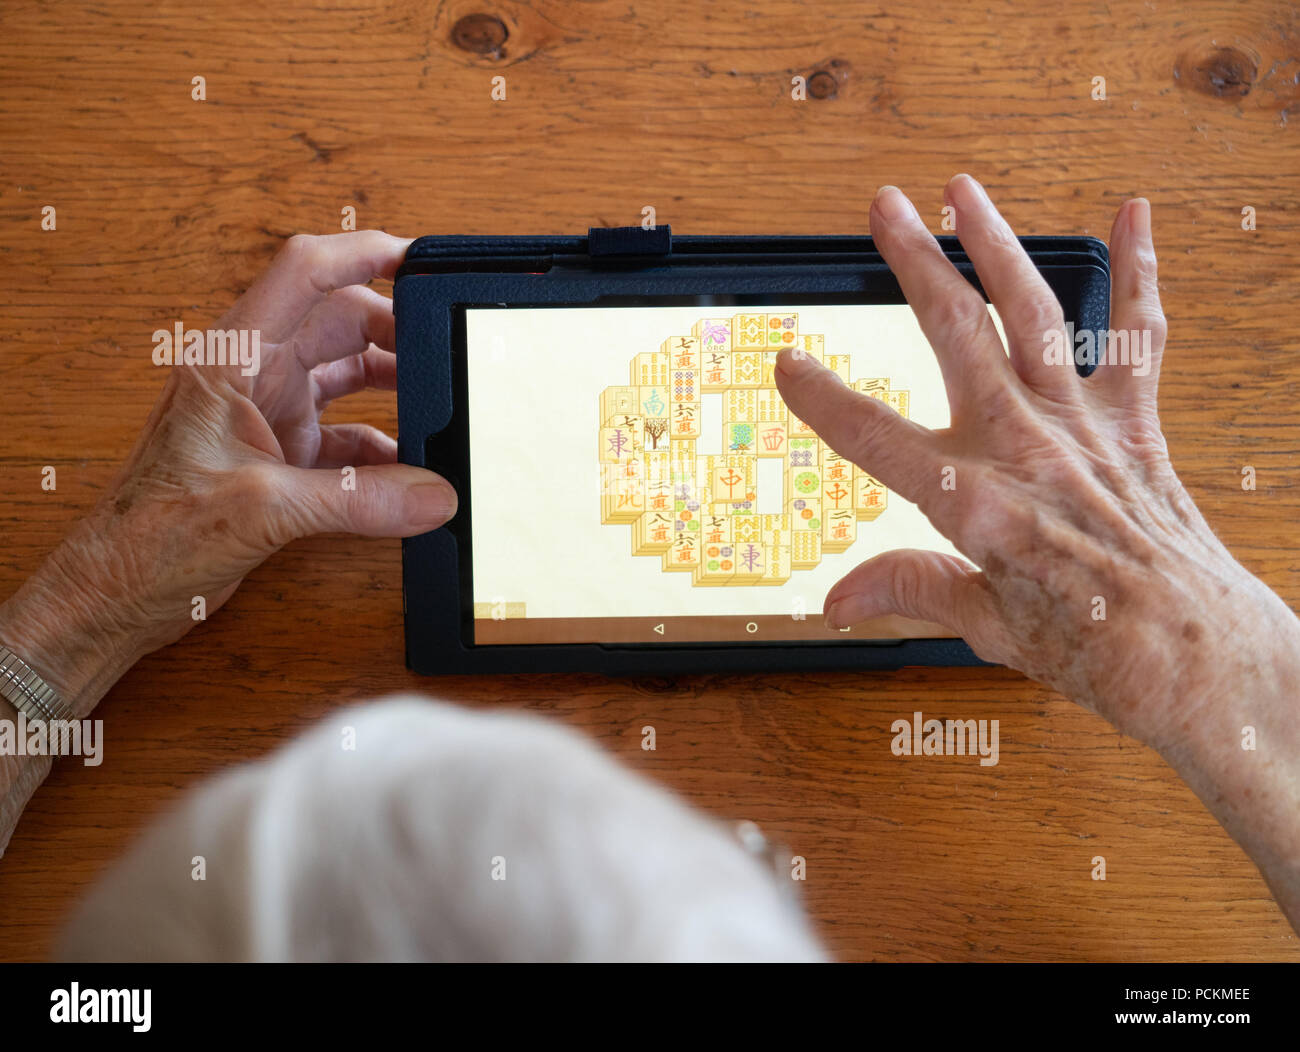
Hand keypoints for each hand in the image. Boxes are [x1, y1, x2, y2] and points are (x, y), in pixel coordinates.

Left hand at [0, 231, 455, 715]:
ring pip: (345, 371)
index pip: (303, 274)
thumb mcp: (263, 509)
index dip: (363, 252)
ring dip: (392, 382)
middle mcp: (251, 374)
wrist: (118, 592)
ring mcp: (266, 413)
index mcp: (231, 358)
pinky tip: (410, 471)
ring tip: (439, 398)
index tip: (419, 256)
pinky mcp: (279, 454)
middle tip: (447, 344)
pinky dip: (383, 446)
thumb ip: (358, 499)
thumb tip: (434, 495)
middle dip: (394, 326)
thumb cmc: (151, 535)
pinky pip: (346, 432)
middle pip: (337, 318)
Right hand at [775, 176, 1299, 755]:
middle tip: (886, 208)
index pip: (877, 438)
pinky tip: (1132, 215)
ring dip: (997, 244)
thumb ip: (912, 592)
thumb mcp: (988, 629)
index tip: (787, 365)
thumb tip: (842, 599)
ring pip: (1034, 312)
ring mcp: (1084, 426)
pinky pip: (1136, 336)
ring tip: (964, 192)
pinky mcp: (1133, 424)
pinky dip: (1137, 272)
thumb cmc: (1101, 648)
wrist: (1199, 655)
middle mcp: (1028, 448)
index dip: (824, 399)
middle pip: (958, 333)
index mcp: (978, 504)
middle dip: (916, 262)